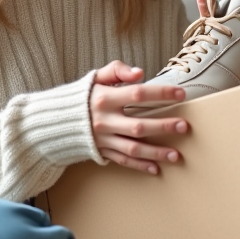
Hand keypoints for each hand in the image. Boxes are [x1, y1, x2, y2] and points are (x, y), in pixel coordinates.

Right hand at [90, 60, 188, 174]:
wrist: (55, 120)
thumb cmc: (82, 96)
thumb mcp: (96, 77)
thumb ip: (117, 70)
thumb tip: (139, 72)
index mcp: (105, 98)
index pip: (138, 94)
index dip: (161, 93)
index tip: (181, 94)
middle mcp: (104, 120)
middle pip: (139, 125)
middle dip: (163, 126)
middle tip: (184, 127)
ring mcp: (103, 139)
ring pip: (133, 147)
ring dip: (156, 152)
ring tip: (176, 155)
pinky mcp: (101, 151)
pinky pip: (123, 160)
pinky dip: (140, 165)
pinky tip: (156, 168)